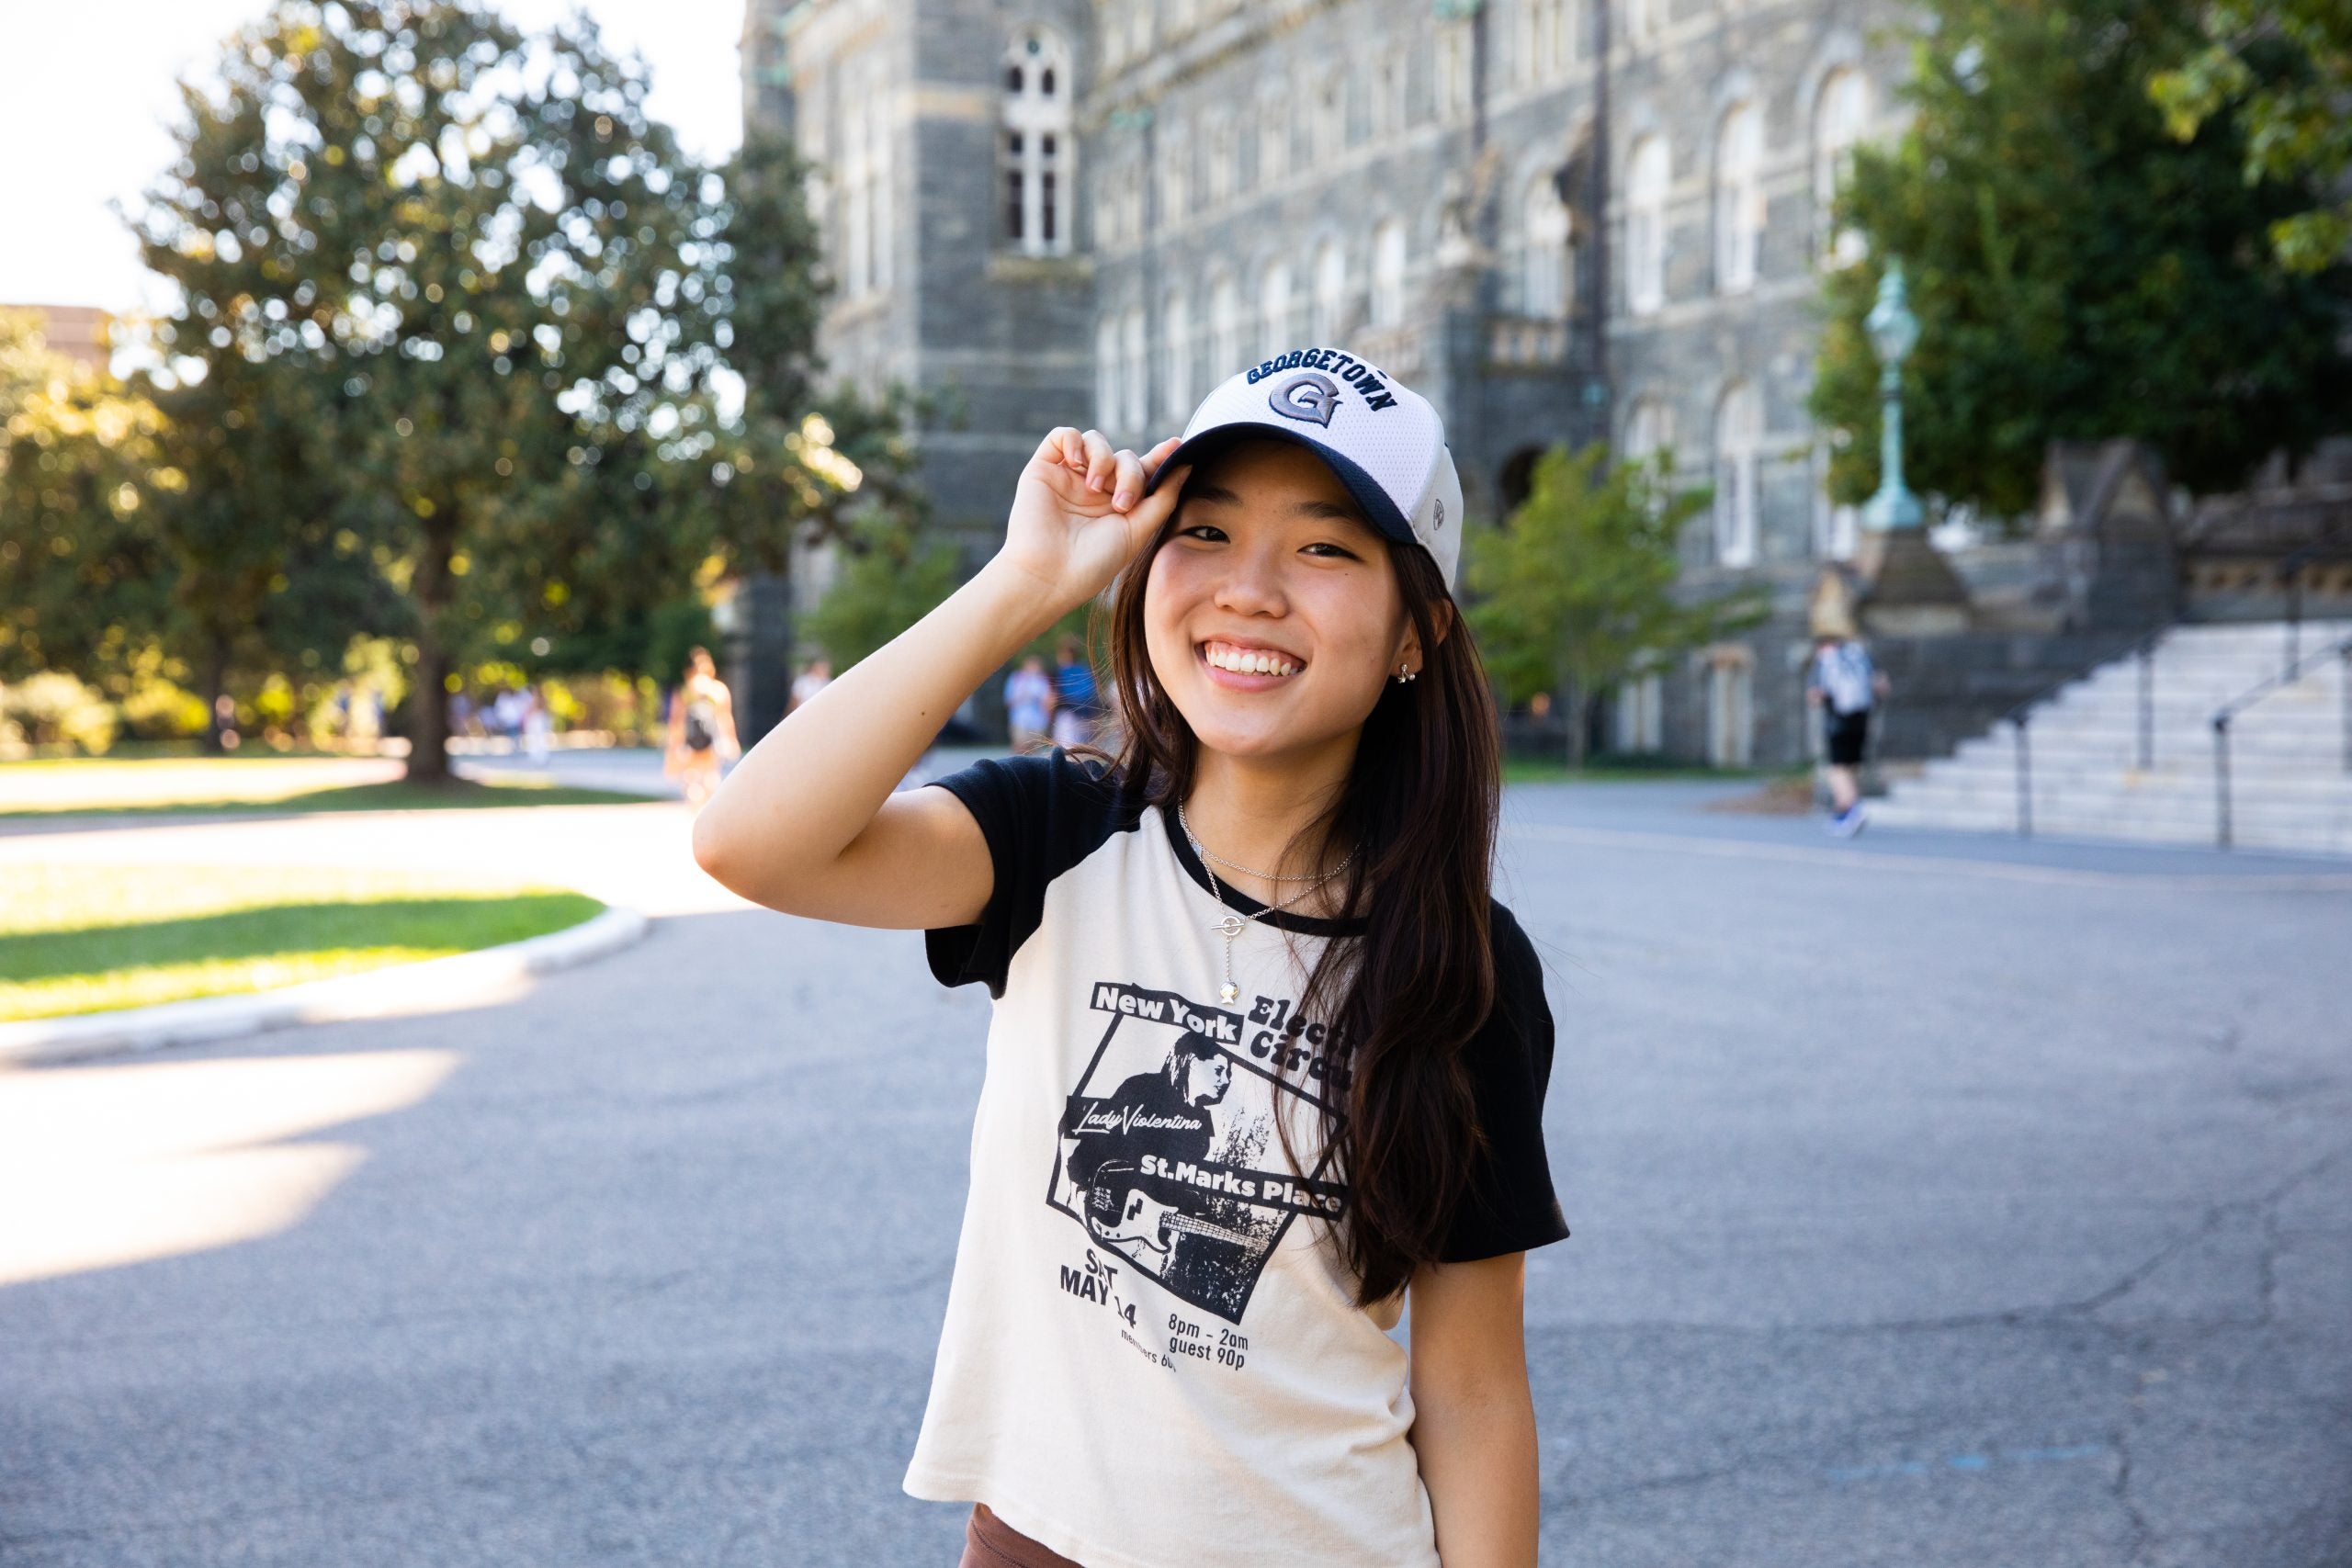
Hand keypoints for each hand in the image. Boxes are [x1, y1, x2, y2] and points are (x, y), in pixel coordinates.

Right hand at [993, 427, 1187, 614]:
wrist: (1049, 574)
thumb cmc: (1094, 562)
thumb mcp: (1139, 530)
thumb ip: (1163, 497)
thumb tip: (1186, 464)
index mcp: (1117, 505)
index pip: (1141, 472)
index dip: (1159, 456)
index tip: (1176, 446)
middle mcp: (1094, 489)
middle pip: (1124, 457)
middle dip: (1130, 474)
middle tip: (1122, 504)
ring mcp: (1068, 478)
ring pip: (1096, 441)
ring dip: (1104, 459)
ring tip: (1095, 488)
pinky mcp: (1043, 470)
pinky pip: (1063, 436)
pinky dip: (1074, 441)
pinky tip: (1077, 463)